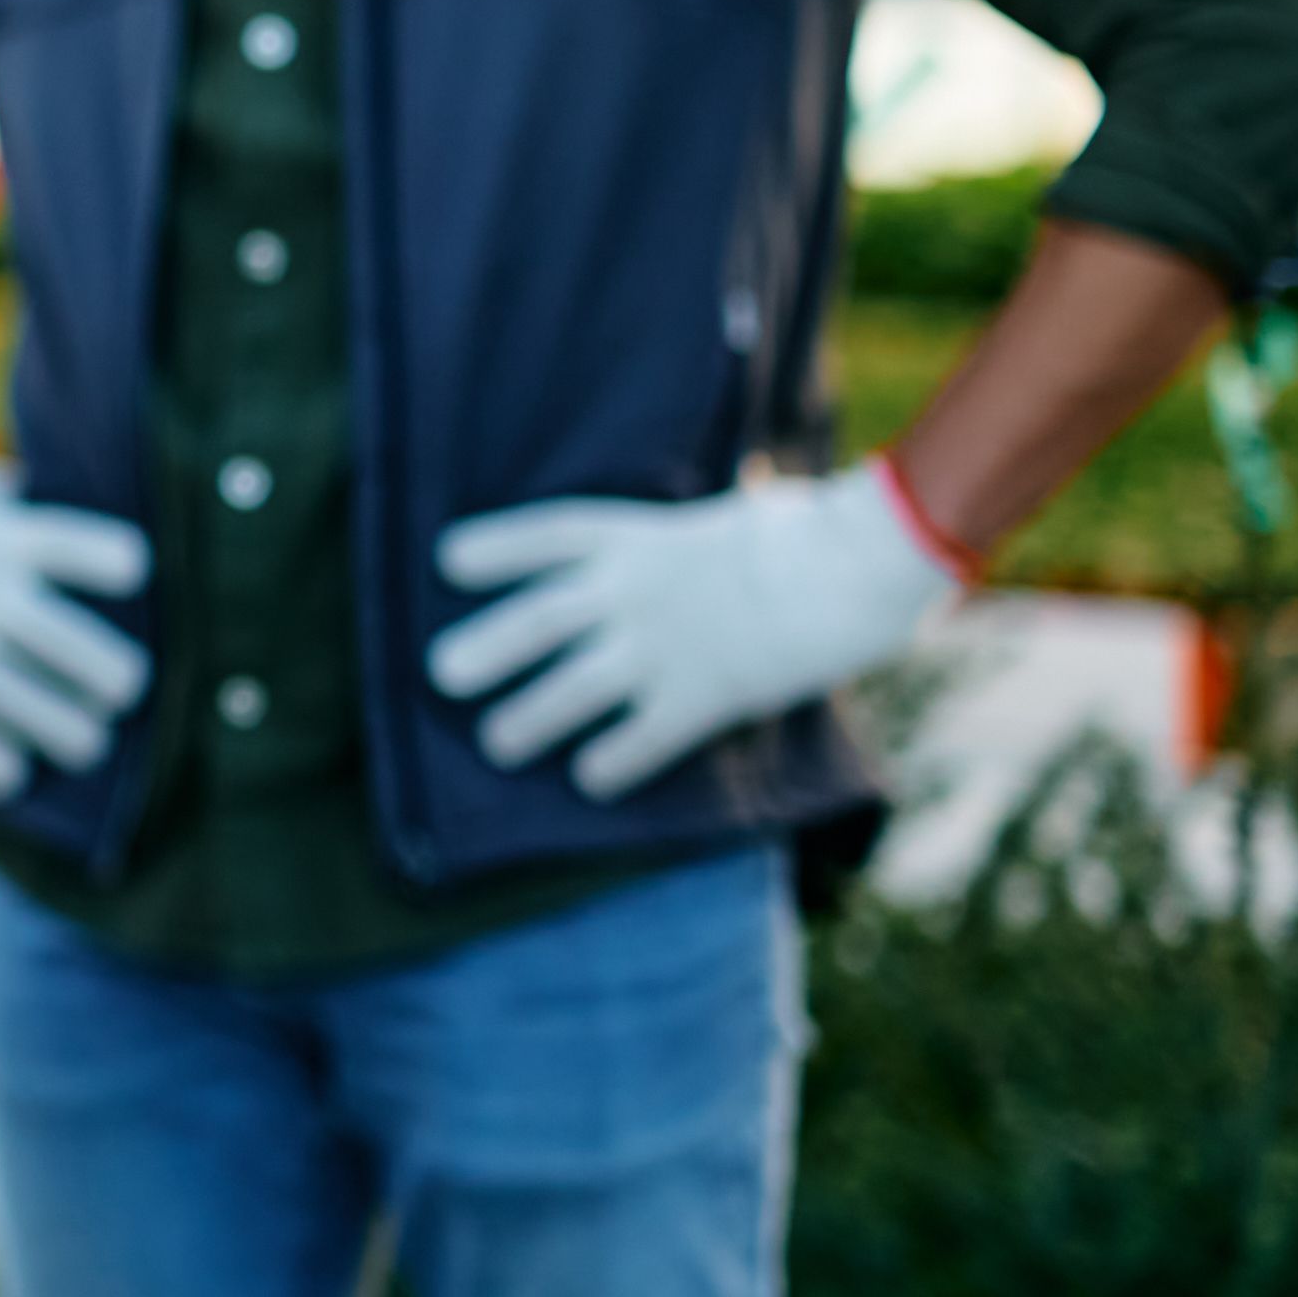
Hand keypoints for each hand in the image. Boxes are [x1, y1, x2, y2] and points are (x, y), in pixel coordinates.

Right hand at [0, 431, 153, 799]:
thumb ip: (40, 507)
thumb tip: (113, 523)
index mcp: (5, 538)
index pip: (106, 557)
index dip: (126, 569)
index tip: (121, 577)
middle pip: (90, 655)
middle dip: (122, 681)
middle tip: (114, 686)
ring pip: (50, 722)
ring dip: (81, 738)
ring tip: (81, 735)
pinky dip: (9, 769)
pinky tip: (12, 756)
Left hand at [429, 464, 958, 797]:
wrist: (857, 566)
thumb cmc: (810, 533)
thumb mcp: (739, 515)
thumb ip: (703, 536)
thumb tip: (728, 523)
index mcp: (639, 535)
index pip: (547, 535)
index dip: (495, 549)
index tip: (447, 562)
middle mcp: (635, 590)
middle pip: (538, 619)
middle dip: (488, 647)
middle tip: (441, 673)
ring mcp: (665, 643)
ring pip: (574, 686)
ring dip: (530, 717)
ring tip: (496, 743)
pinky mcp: (705, 694)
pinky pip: (643, 737)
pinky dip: (613, 761)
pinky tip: (589, 781)